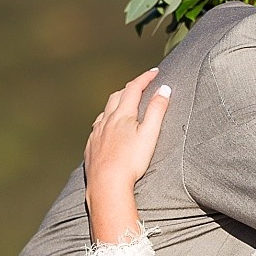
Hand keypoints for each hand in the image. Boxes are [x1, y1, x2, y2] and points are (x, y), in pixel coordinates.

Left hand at [84, 67, 170, 201]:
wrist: (107, 184)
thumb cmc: (131, 161)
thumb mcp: (150, 134)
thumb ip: (157, 110)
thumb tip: (164, 89)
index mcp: (122, 114)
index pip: (134, 88)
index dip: (145, 78)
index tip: (155, 71)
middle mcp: (106, 120)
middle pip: (117, 96)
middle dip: (130, 88)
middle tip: (141, 86)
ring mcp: (96, 133)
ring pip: (105, 111)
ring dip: (116, 103)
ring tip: (124, 104)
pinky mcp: (91, 147)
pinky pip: (97, 127)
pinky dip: (105, 120)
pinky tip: (107, 127)